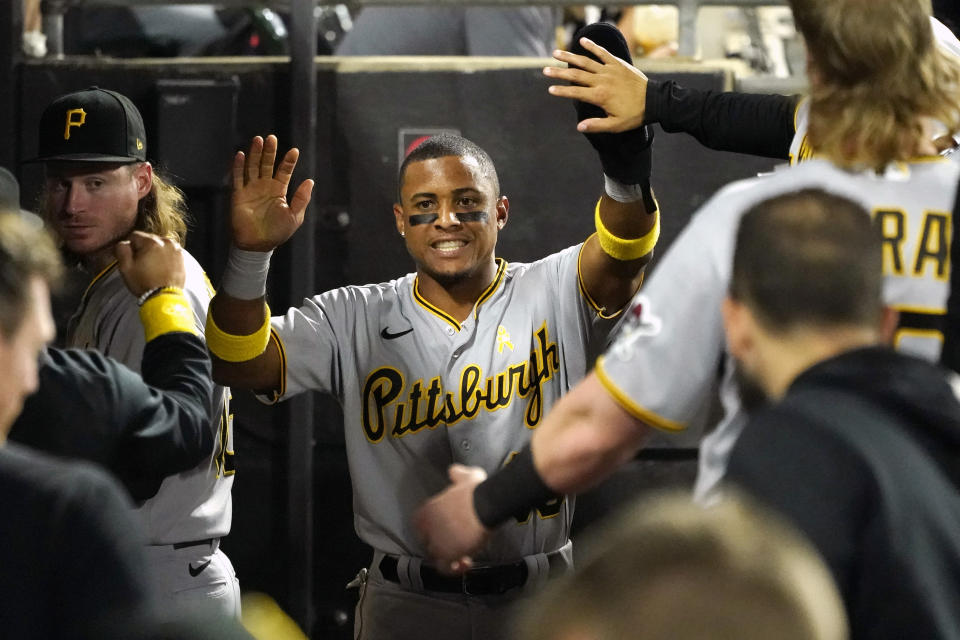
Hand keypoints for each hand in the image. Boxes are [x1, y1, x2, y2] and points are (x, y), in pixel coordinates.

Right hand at [115, 231, 185, 295]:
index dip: (129, 246)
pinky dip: (164, 256)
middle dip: (142, 248)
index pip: (134, 235)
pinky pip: (169, 251)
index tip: (130, 257)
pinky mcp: (182, 257)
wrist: (164, 297)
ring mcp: (176, 249)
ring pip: (159, 244)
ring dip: (154, 251)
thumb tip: (124, 242)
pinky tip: (161, 267)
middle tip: (141, 264)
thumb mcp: (125, 267)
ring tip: (151, 266)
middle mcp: (166, 242)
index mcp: (151, 242)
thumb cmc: (144, 283)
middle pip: (148, 239)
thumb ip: (122, 249)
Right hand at [231, 134, 314, 250]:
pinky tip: (240, 154)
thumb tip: (310, 181)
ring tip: (258, 140)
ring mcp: (251, 189)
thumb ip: (301, 199)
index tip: (295, 151)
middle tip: (272, 138)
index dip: (289, 161)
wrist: (257, 245)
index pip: (284, 171)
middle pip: (267, 164)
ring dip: (255, 154)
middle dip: (270, 152)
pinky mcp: (238, 195)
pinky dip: (238, 166)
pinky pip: (237, 178)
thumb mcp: (294, 216)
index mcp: (279, 191)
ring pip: (252, 167)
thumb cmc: (277, 232)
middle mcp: (264, 187)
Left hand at [414, 464, 491, 573]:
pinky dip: (454, 569)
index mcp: (428, 509)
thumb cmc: (476, 491)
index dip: (432, 530)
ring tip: (463, 556)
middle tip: (457, 544)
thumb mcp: (466, 475)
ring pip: (436, 556)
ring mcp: (436, 542)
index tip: (446, 530)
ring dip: (449, 558)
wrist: (485, 505)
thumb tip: (454, 472)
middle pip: (428, 541)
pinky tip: (466, 563)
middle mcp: (428, 527)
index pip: (420, 525)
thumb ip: (457, 474)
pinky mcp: (447, 554)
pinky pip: (445, 568)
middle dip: (442, 544)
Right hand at [543, 36, 648, 133]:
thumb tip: (579, 127)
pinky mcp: (618, 64)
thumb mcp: (615, 125)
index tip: (550, 89)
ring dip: (570, 57)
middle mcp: (602, 81)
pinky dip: (593, 46)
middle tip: (545, 70)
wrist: (655, 101)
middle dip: (559, 73)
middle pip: (576, 75)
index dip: (562, 91)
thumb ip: (596, 125)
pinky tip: (582, 41)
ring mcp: (609, 70)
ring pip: (586, 62)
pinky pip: (603, 53)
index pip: (575, 92)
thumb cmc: (635, 115)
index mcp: (599, 96)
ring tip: (556, 53)